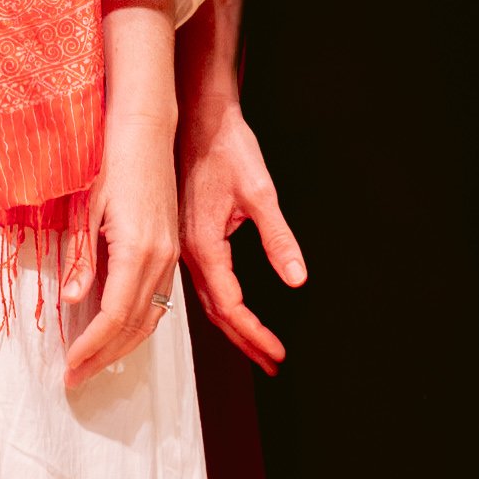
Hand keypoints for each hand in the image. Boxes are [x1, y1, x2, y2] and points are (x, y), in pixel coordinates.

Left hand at [59, 67, 180, 387]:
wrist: (146, 131)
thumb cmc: (111, 161)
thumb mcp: (86, 208)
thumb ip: (81, 257)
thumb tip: (74, 299)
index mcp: (138, 249)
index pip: (113, 315)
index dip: (91, 346)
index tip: (69, 367)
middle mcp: (160, 257)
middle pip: (134, 325)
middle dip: (104, 356)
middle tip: (76, 378)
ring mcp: (169, 254)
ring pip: (151, 316)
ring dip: (122, 346)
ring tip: (93, 364)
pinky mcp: (170, 248)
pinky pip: (158, 299)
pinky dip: (138, 324)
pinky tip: (119, 331)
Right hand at [176, 97, 304, 372]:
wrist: (197, 116)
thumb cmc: (226, 147)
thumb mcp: (260, 192)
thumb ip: (279, 239)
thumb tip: (297, 277)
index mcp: (204, 245)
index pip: (230, 307)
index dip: (255, 335)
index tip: (276, 354)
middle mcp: (187, 251)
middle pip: (216, 311)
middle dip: (245, 340)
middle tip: (270, 362)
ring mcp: (181, 244)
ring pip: (205, 298)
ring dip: (232, 325)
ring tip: (256, 344)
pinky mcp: (183, 234)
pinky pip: (199, 281)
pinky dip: (218, 303)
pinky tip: (229, 309)